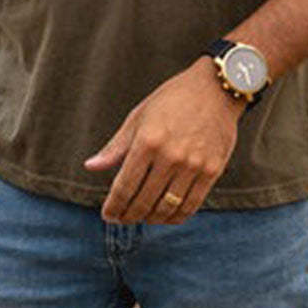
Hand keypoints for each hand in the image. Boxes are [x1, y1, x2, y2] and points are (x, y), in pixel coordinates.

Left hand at [84, 57, 244, 224]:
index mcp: (147, 141)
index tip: (108, 214)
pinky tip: (166, 215)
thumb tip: (91, 167)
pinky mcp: (212, 171)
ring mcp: (193, 165)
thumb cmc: (173, 98)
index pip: (124, 187)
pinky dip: (175, 217)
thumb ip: (116, 146)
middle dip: (128, 215)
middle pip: (143, 202)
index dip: (113, 206)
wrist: (216, 88)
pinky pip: (190, 205)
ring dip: (150, 219)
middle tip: (122, 218)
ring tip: (142, 217)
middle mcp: (170, 156)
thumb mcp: (139, 116)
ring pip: (166, 208)